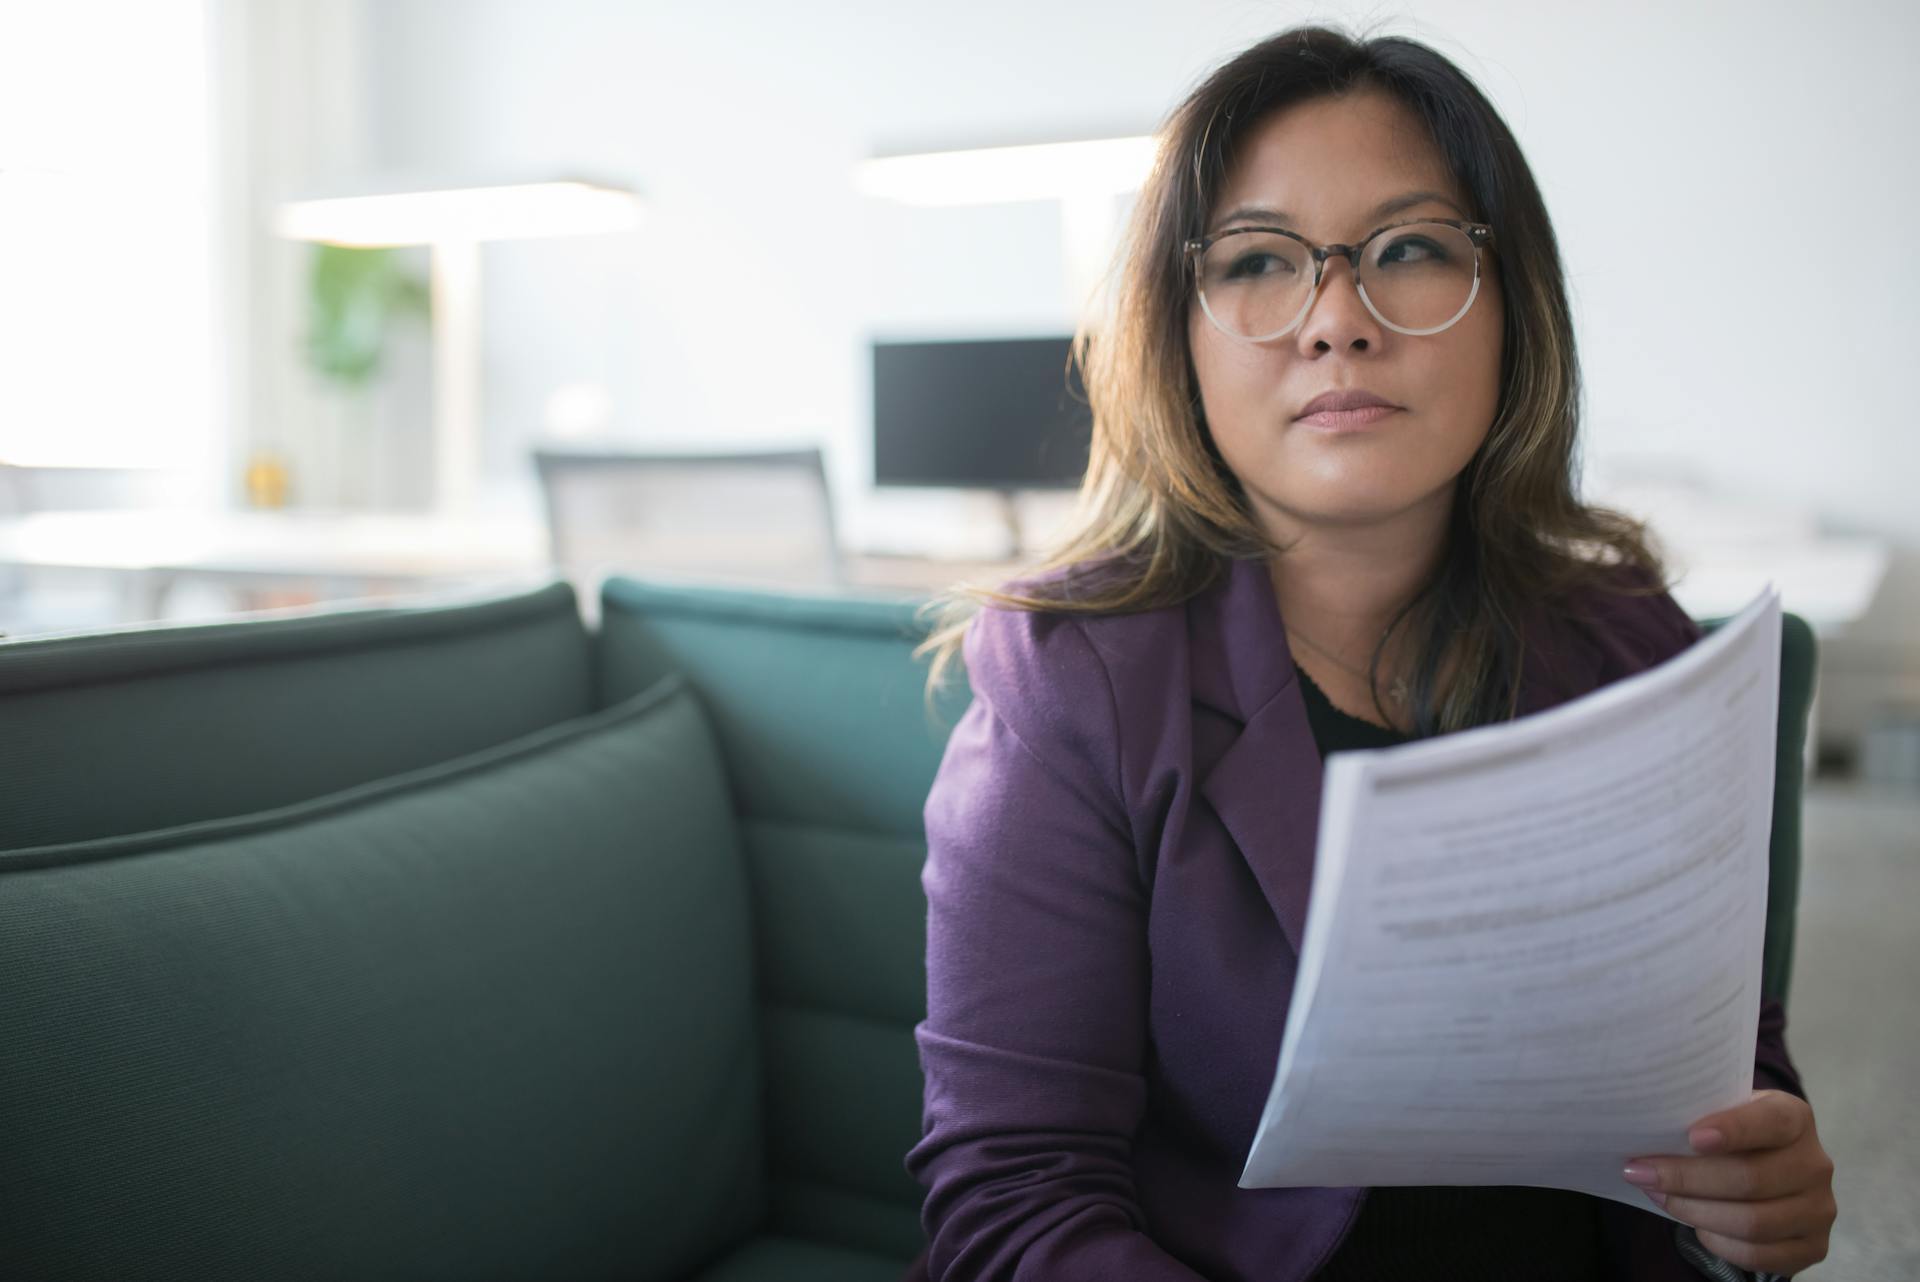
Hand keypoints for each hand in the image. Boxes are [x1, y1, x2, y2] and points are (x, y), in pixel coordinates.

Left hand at [1622, 1090, 1835, 1275]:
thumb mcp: (1722, 1111)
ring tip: (1658, 1196)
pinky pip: (1757, 1255)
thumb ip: (1700, 1114)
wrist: (1767, 1165)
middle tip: (1640, 1172)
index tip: (1692, 1137)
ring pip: (1752, 1222)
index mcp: (1795, 1118)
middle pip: (1750, 1179)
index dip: (1734, 1129)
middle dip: (1686, 1178)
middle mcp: (1815, 1164)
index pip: (1770, 1122)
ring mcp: (1819, 1209)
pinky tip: (1694, 1224)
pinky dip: (1717, 1242)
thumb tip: (1647, 1128)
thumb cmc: (1732, 1133)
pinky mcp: (1812, 1247)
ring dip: (1694, 1211)